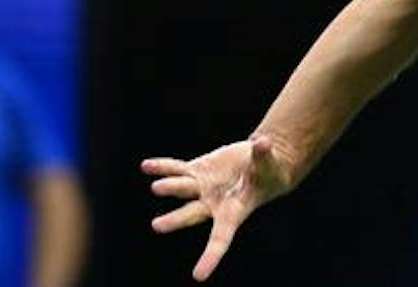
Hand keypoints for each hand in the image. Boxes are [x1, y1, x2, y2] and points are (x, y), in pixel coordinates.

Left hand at [142, 136, 295, 281]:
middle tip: (157, 226)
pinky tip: (146, 166)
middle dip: (176, 220)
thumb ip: (264, 156)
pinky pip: (177, 169)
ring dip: (170, 187)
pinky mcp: (196, 172)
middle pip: (192, 214)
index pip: (221, 238)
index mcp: (234, 211)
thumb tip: (262, 144)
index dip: (210, 257)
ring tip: (156, 187)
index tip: (198, 277)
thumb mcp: (270, 165)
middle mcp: (214, 204)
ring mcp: (203, 188)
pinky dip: (162, 167)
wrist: (260, 162)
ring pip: (183, 189)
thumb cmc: (270, 171)